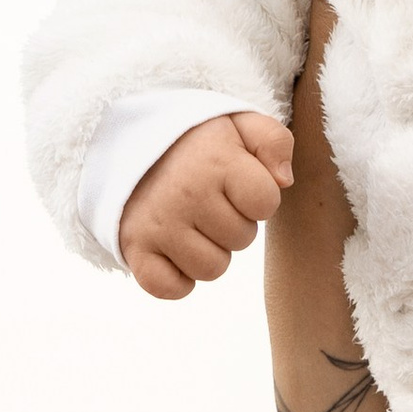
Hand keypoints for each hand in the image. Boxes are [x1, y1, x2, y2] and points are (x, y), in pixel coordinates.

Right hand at [117, 110, 294, 299]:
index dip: (258, 197)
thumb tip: (284, 180)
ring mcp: (158, 224)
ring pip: (212, 269)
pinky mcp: (134, 247)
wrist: (128, 141)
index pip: (266, 202)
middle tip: (211, 202)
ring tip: (194, 224)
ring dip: (209, 252)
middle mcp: (186, 194)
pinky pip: (168, 288)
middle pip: (242, 239)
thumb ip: (274, 141)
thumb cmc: (194, 141)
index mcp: (216, 162)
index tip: (237, 183)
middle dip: (234, 223)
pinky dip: (176, 279)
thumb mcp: (238, 123)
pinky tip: (174, 250)